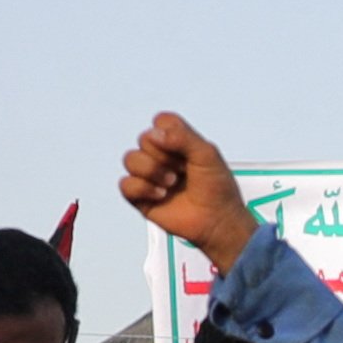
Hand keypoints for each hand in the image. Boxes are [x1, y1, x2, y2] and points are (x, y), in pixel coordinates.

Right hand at [121, 115, 256, 264]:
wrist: (218, 221)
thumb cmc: (218, 190)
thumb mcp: (208, 155)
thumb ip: (183, 137)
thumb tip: (155, 134)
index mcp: (178, 143)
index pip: (161, 122)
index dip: (169, 133)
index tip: (186, 150)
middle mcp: (161, 157)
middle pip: (143, 139)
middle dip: (163, 155)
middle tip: (182, 171)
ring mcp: (150, 176)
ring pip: (130, 159)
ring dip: (152, 170)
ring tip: (172, 183)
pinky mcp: (141, 197)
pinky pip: (125, 184)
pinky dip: (142, 188)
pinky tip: (161, 195)